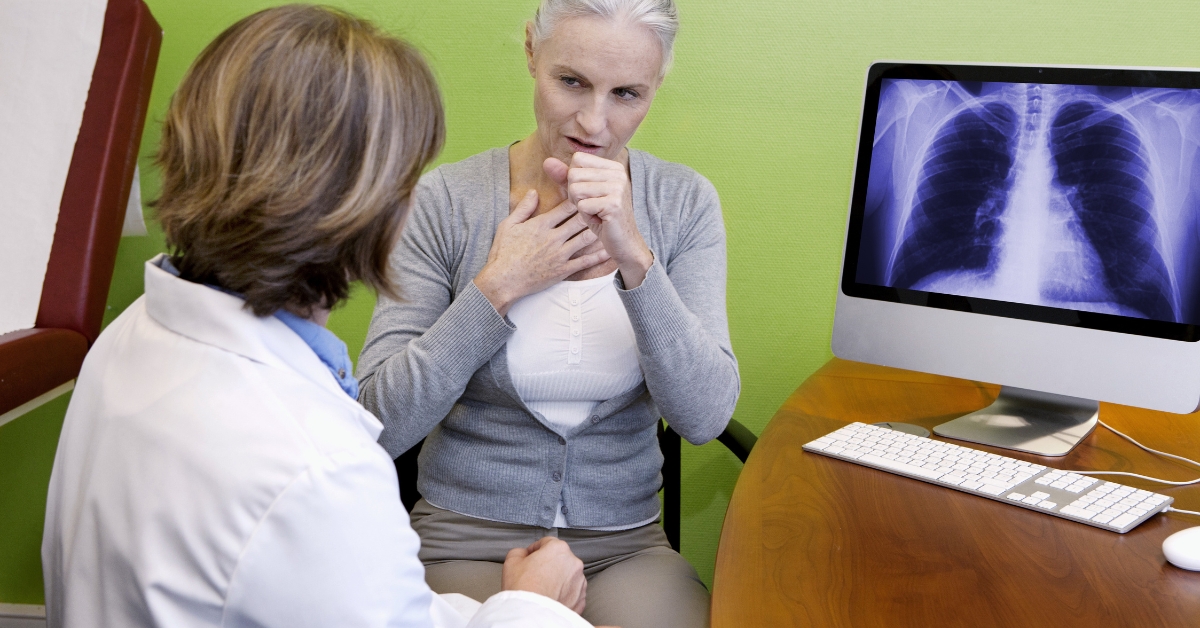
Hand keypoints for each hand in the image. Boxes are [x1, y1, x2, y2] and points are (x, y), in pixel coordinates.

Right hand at [474, 189, 610, 314]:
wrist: (503, 281)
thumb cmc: (503, 253)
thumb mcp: (508, 225)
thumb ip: (523, 208)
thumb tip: (534, 191)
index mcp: (541, 225)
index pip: (565, 207)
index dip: (578, 198)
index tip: (587, 193)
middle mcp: (553, 238)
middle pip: (579, 220)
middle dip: (592, 211)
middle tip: (603, 205)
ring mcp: (559, 255)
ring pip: (585, 239)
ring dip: (598, 230)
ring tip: (609, 223)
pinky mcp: (563, 270)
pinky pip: (585, 262)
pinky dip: (598, 256)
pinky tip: (609, 250)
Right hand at [501, 537, 587, 614]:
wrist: (531, 615)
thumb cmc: (523, 589)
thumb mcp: (512, 561)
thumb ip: (519, 551)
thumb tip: (523, 554)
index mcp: (558, 549)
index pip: (546, 543)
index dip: (534, 550)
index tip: (529, 558)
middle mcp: (574, 563)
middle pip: (559, 559)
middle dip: (548, 565)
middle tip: (534, 575)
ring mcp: (580, 582)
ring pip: (567, 576)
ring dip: (557, 579)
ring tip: (542, 589)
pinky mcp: (581, 599)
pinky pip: (571, 592)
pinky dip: (563, 594)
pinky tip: (550, 597)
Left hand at [545, 153, 653, 287]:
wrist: (623, 242)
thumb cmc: (601, 217)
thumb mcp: (582, 194)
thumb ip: (566, 176)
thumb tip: (547, 161)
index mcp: (613, 166)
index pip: (577, 159)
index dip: (574, 179)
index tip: (589, 194)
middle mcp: (618, 173)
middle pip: (574, 174)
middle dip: (575, 194)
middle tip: (592, 206)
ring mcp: (618, 188)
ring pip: (575, 189)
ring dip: (580, 205)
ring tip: (596, 212)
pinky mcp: (613, 204)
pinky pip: (582, 206)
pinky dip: (586, 216)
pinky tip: (600, 220)